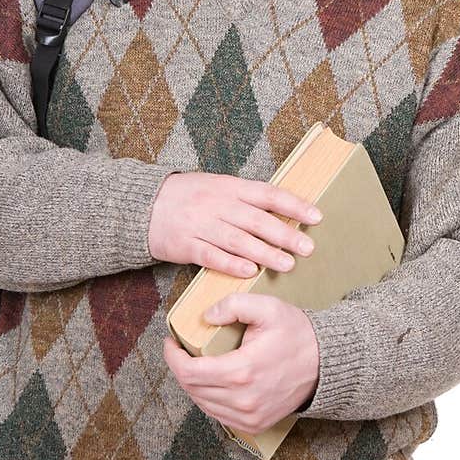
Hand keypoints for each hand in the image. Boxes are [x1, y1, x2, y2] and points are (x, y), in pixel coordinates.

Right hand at [148, 172, 321, 278]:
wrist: (142, 205)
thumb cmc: (187, 196)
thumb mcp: (217, 186)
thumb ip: (245, 197)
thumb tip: (282, 209)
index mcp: (228, 186)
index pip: (267, 194)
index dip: (293, 205)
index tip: (316, 216)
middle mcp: (217, 204)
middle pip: (257, 220)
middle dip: (285, 234)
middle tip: (307, 247)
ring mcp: (200, 224)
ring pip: (238, 240)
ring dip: (264, 253)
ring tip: (287, 264)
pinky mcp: (185, 245)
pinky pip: (211, 256)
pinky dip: (231, 264)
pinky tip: (250, 273)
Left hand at [163, 292, 319, 435]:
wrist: (325, 364)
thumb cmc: (297, 334)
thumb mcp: (268, 307)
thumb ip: (234, 305)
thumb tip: (206, 317)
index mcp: (241, 372)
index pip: (188, 372)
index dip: (172, 356)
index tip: (171, 342)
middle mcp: (243, 400)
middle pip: (191, 388)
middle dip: (180, 367)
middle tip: (181, 350)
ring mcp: (249, 416)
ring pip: (202, 403)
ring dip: (193, 383)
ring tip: (195, 363)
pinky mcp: (255, 424)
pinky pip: (218, 415)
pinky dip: (208, 398)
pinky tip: (212, 381)